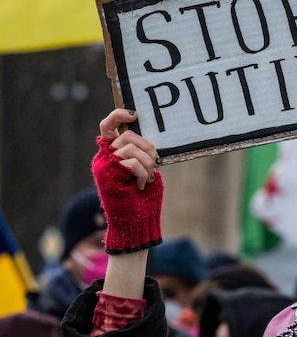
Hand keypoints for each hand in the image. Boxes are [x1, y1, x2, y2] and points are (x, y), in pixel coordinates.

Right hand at [92, 109, 162, 253]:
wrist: (138, 221)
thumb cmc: (145, 198)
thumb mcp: (148, 170)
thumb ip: (142, 153)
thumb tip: (146, 138)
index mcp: (114, 154)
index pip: (109, 127)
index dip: (118, 116)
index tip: (133, 115)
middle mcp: (105, 157)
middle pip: (127, 136)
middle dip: (148, 149)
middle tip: (153, 166)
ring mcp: (103, 165)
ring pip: (130, 148)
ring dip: (147, 164)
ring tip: (146, 179)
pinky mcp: (105, 174)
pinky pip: (130, 162)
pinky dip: (143, 173)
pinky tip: (141, 185)